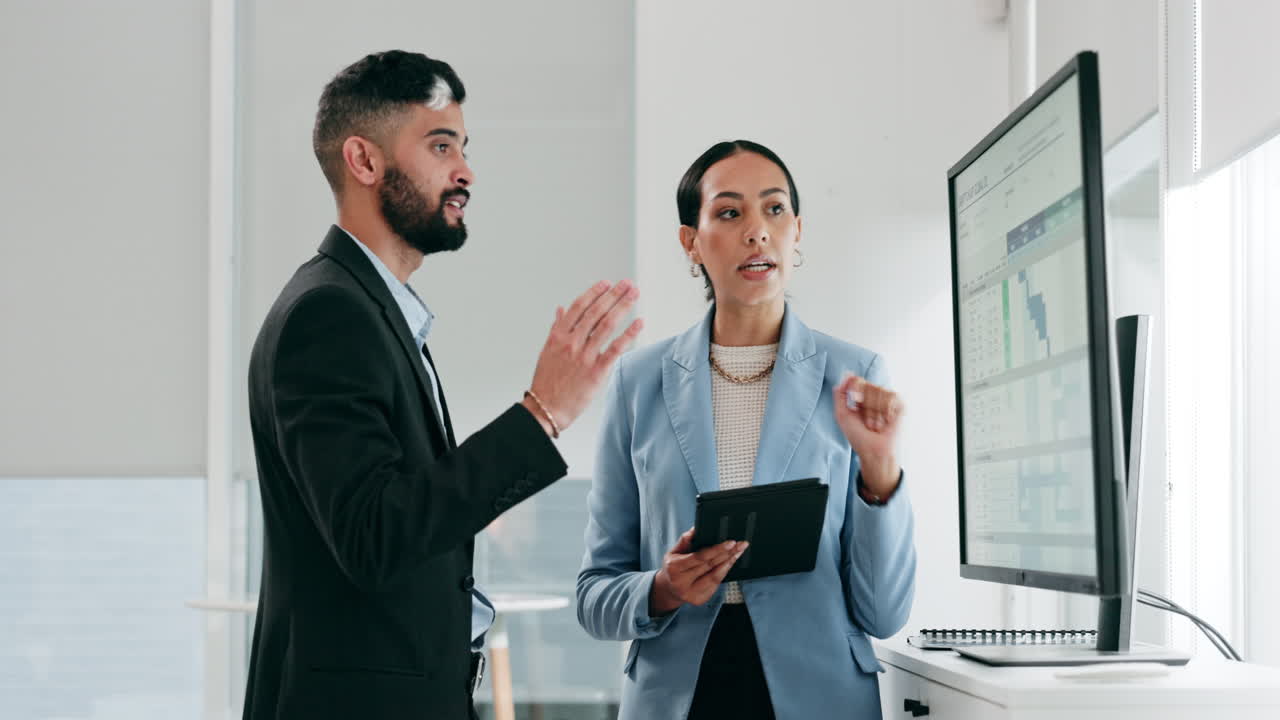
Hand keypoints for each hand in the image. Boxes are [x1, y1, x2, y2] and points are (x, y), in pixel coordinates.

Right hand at [524, 280, 642, 434]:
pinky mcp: (596, 371)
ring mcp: (584, 356)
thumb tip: (560, 309)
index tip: (606, 283)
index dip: (594, 293)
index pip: (578, 307)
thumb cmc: (547, 381)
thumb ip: (556, 328)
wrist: (546, 408)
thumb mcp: (547, 351)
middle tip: (627, 284)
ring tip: (634, 294)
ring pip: (607, 325)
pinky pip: (616, 348)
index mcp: (558, 336)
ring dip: (623, 306)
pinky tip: (639, 322)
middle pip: (596, 312)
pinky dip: (629, 333)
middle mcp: (572, 342)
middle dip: (614, 295)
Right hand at [649, 528, 745, 615]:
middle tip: (741, 545)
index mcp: (674, 568)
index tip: (731, 542)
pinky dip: (723, 573)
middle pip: (710, 566)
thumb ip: (685, 540)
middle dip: (728, 554)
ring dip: (729, 564)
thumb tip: (696, 529)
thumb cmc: (672, 568)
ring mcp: (690, 593)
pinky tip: (730, 564)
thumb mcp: (673, 552)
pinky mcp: (699, 600)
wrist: (668, 590)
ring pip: (716, 577)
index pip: (700, 557)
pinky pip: (715, 585)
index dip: (717, 550)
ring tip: (738, 553)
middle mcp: (681, 582)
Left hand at [834, 373, 903, 493]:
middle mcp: (875, 397)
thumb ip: (841, 393)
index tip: (856, 403)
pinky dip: (886, 411)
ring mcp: (888, 401)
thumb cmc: (857, 436)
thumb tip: (847, 374)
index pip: (857, 380)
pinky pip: (891, 396)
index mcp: (861, 397)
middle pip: (868, 385)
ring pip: (879, 391)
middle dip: (865, 406)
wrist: (873, 450)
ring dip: (875, 412)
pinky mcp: (900, 405)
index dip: (856, 389)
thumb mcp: (842, 414)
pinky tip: (887, 421)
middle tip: (867, 422)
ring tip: (877, 425)